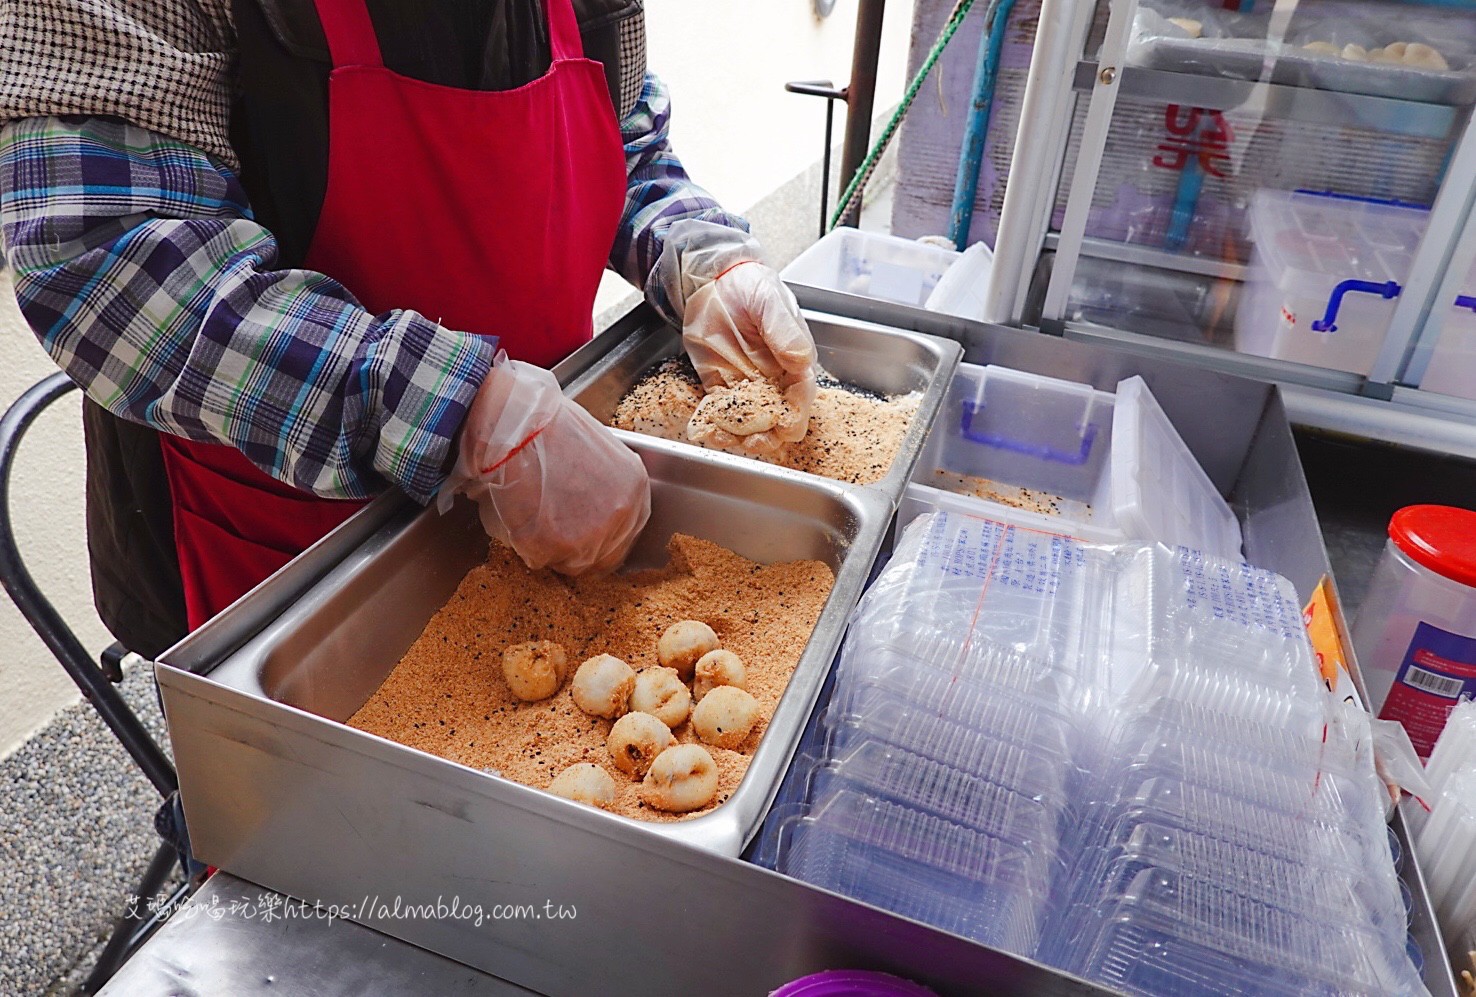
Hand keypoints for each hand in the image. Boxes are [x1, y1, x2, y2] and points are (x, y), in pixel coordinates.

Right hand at [439, 355, 649, 574]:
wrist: (516, 424)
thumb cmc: (550, 427)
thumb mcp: (602, 452)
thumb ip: (608, 487)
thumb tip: (593, 509)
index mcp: (635, 489)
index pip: (628, 534)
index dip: (604, 539)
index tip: (586, 536)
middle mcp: (620, 516)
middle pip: (604, 556)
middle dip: (580, 550)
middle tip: (556, 535)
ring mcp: (589, 535)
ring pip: (572, 563)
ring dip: (553, 550)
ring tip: (534, 521)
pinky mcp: (553, 546)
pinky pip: (538, 559)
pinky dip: (526, 545)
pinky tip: (520, 517)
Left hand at [653, 220, 818, 453]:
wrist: (713, 281)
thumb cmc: (749, 286)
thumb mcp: (769, 301)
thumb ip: (785, 329)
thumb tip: (801, 359)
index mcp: (794, 361)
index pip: (801, 395)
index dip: (796, 413)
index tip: (786, 426)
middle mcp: (774, 379)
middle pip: (778, 419)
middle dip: (769, 435)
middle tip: (754, 441)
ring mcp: (747, 386)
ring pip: (750, 423)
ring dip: (739, 436)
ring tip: (724, 438)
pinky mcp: (721, 387)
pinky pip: (721, 414)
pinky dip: (715, 426)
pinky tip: (708, 431)